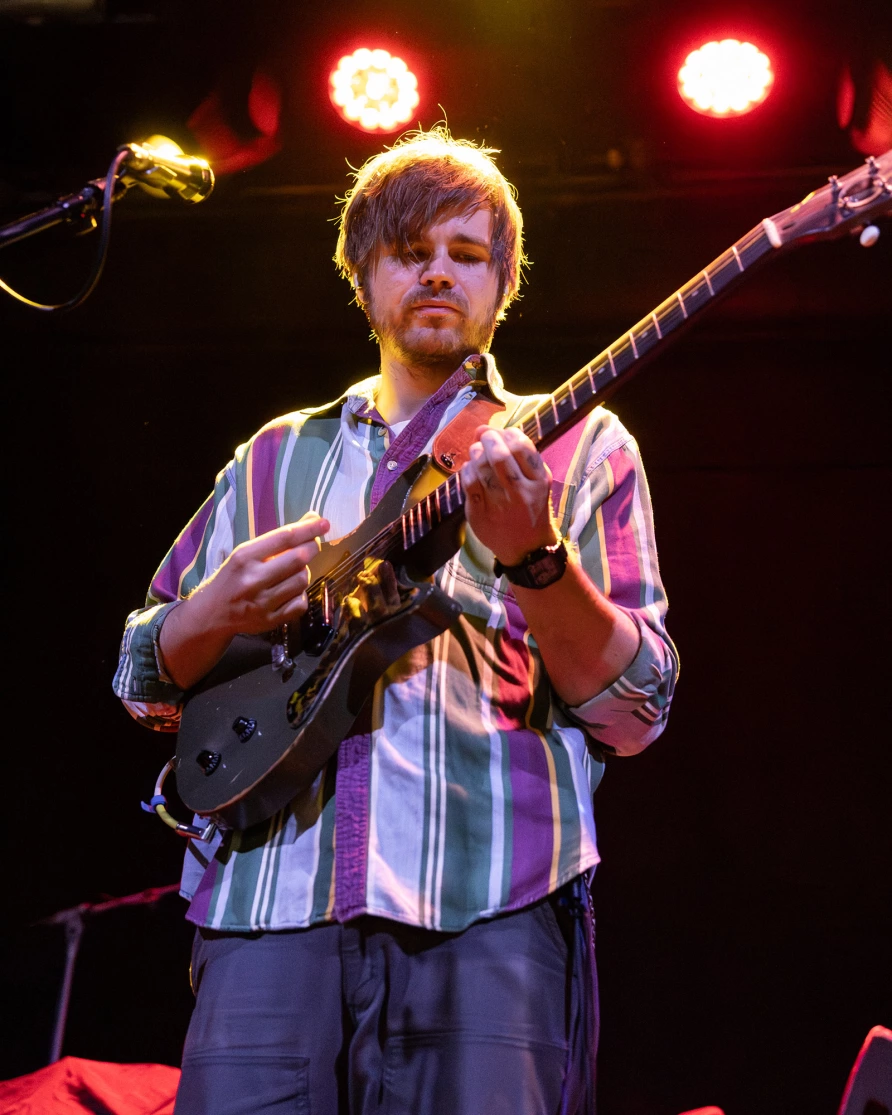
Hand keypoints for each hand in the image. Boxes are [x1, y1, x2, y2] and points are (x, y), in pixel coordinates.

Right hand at [192, 512, 329, 637]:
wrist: (211, 614)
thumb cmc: (232, 578)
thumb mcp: (246, 554)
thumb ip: (278, 539)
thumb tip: (312, 519)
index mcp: (244, 557)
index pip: (284, 538)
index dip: (309, 529)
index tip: (324, 523)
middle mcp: (253, 579)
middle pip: (298, 559)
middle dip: (312, 548)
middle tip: (313, 545)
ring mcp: (262, 603)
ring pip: (302, 580)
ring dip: (304, 572)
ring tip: (295, 570)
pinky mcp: (269, 621)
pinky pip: (300, 604)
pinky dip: (301, 595)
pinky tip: (291, 591)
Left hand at [460, 426, 559, 566]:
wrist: (527, 548)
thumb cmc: (532, 508)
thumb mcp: (538, 482)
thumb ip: (518, 455)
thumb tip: (485, 428)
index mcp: (539, 481)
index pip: (521, 446)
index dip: (507, 433)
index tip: (502, 434)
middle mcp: (520, 492)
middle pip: (499, 454)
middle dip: (488, 439)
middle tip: (484, 438)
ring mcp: (499, 505)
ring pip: (481, 467)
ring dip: (475, 452)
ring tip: (477, 452)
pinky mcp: (480, 514)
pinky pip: (469, 484)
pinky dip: (467, 470)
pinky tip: (471, 470)